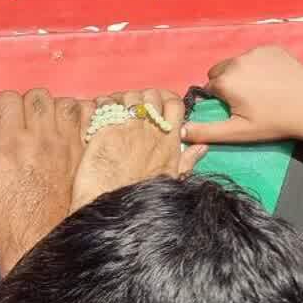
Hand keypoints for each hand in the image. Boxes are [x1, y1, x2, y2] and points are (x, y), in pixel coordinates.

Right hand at [0, 90, 88, 274]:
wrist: (38, 241)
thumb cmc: (0, 222)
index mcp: (9, 144)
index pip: (6, 99)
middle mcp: (41, 138)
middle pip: (37, 96)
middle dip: (26, 106)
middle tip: (22, 126)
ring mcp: (68, 144)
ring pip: (66, 102)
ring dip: (54, 110)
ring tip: (46, 127)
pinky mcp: (85, 154)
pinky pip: (91, 117)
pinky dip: (82, 117)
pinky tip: (71, 131)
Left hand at [73, 89, 204, 210]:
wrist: (112, 207)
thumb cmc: (142, 195)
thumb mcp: (172, 178)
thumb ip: (188, 159)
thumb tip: (203, 147)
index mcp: (169, 141)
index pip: (175, 104)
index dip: (166, 98)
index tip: (158, 104)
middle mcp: (151, 131)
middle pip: (152, 95)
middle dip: (144, 97)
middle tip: (135, 107)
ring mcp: (128, 129)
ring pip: (130, 96)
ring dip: (123, 99)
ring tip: (116, 109)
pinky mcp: (106, 130)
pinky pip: (108, 105)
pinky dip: (104, 103)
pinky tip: (99, 112)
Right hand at [182, 46, 302, 145]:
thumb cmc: (274, 123)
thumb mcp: (237, 132)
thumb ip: (206, 131)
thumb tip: (178, 132)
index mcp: (225, 80)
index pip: (210, 88)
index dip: (221, 100)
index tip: (238, 109)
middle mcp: (237, 61)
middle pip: (221, 72)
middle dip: (228, 84)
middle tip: (249, 100)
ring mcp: (256, 51)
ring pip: (238, 63)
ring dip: (243, 73)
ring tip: (263, 90)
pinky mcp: (273, 47)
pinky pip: (256, 56)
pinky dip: (259, 65)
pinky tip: (274, 79)